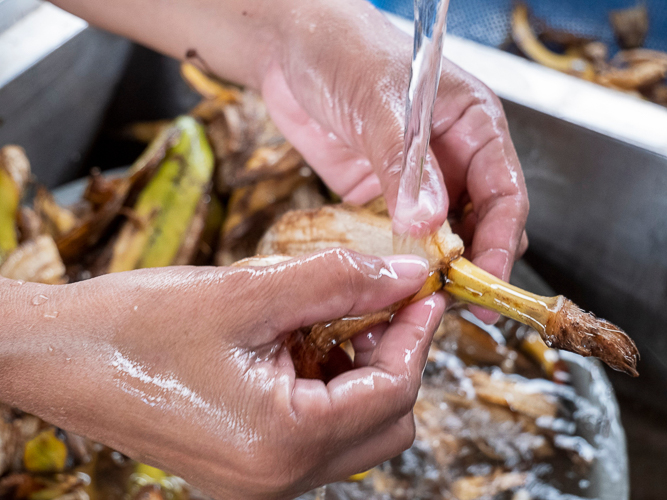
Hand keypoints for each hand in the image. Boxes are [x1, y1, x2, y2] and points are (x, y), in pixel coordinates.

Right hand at [0, 250, 443, 498]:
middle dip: (392, 357)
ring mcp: (259, 481)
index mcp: (283, 446)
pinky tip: (298, 343)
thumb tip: (404, 276)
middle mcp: (276, 481)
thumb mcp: (249, 291)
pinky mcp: (243, 467)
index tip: (421, 290)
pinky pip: (315, 433)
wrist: (60, 356)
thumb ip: (339, 280)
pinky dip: (325, 386)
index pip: (392, 394)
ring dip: (358, 371)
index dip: (415, 335)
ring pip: (353, 430)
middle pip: (384, 423)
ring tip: (328, 317)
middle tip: (377, 301)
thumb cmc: (138, 324)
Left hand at [261, 0, 528, 322]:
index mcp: (473, 126)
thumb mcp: (380, 103)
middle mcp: (452, 157)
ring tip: (426, 302)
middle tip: (459, 305)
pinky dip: (402, 260)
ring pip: (443, 236)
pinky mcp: (384, 195)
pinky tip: (394, 282)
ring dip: (438, 268)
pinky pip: (402, 236)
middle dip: (474, 263)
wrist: (291, 51)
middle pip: (480, 222)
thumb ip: (405, 163)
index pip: (504, 192)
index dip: (501, 240)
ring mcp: (418, 179)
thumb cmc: (345, 53)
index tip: (490, 282)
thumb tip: (429, 222)